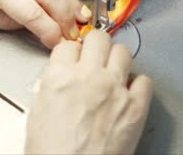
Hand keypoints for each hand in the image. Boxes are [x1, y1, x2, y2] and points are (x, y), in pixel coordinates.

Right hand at [25, 31, 152, 153]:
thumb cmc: (52, 152)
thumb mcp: (37, 111)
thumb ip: (51, 85)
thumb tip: (61, 77)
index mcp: (59, 77)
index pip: (68, 45)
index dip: (71, 52)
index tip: (74, 58)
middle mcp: (88, 77)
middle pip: (98, 38)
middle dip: (95, 46)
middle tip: (95, 57)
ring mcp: (115, 90)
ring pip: (123, 51)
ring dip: (117, 59)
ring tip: (113, 71)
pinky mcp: (136, 107)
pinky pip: (145, 80)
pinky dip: (138, 84)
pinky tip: (129, 92)